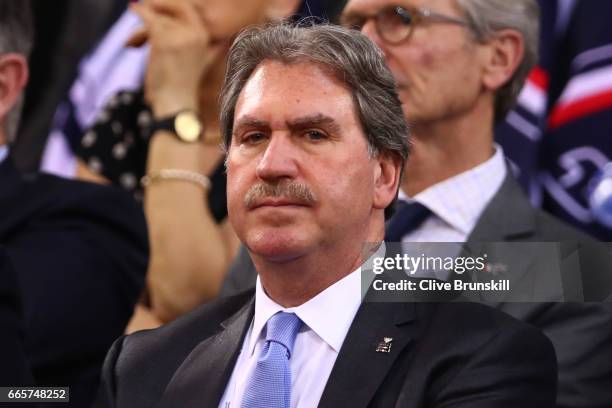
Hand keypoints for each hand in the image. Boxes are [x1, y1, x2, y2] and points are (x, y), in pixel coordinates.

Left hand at [129, 0, 227, 117]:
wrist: (175, 103)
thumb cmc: (183, 87)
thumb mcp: (202, 64)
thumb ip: (213, 50)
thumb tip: (224, 41)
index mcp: (205, 38)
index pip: (189, 10)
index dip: (173, 3)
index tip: (157, 3)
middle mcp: (195, 34)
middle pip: (173, 9)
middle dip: (158, 5)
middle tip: (144, 5)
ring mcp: (180, 37)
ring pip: (159, 17)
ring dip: (144, 20)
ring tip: (134, 31)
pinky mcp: (163, 41)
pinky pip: (149, 20)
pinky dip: (139, 13)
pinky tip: (133, 9)